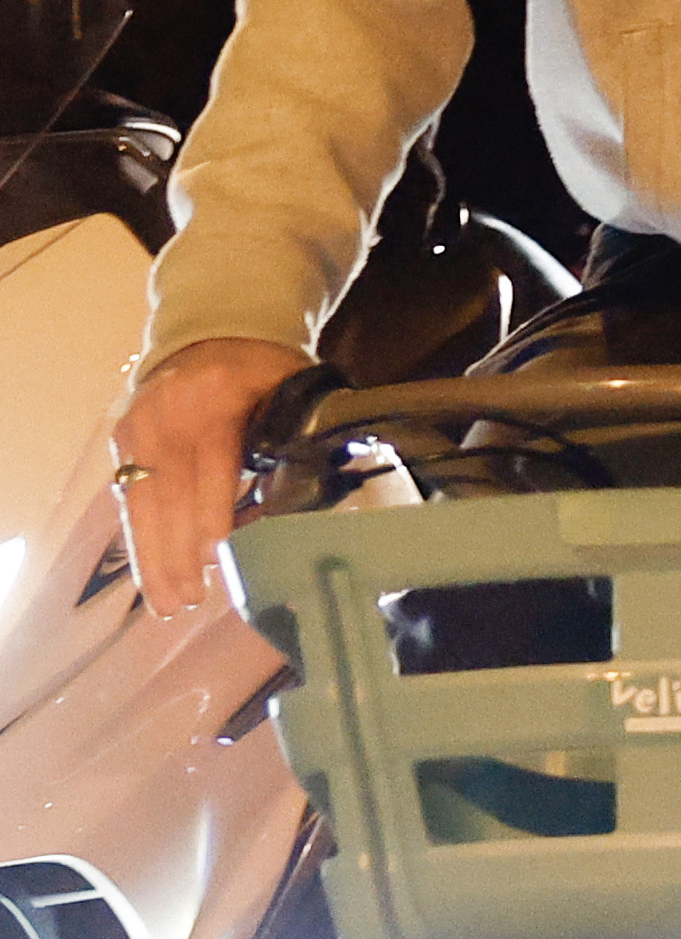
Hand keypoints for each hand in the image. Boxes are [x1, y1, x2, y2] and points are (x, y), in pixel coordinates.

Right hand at [109, 338, 308, 619]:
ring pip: (143, 501)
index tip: (217, 553)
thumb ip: (296, 436)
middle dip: (178, 550)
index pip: (212, 457)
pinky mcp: (122, 441)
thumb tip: (300, 506)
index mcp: (215, 394)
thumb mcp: (291, 388)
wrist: (210, 334)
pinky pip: (130, 499)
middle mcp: (166, 411)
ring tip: (167, 605)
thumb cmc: (265, 372)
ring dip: (154, 557)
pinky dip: (142, 540)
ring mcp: (138, 426)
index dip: (213, 507)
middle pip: (170, 489)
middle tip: (189, 601)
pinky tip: (151, 577)